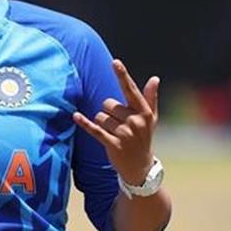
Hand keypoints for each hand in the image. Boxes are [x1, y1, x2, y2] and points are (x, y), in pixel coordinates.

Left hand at [73, 59, 159, 185]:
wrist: (140, 167)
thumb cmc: (143, 138)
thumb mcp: (150, 119)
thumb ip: (150, 98)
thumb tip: (155, 78)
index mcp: (144, 112)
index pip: (131, 90)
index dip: (122, 76)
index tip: (115, 62)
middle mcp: (135, 121)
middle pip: (108, 104)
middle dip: (109, 112)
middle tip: (119, 125)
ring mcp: (125, 133)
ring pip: (100, 116)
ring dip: (102, 124)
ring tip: (114, 134)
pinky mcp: (113, 144)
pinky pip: (95, 129)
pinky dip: (85, 123)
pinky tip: (76, 116)